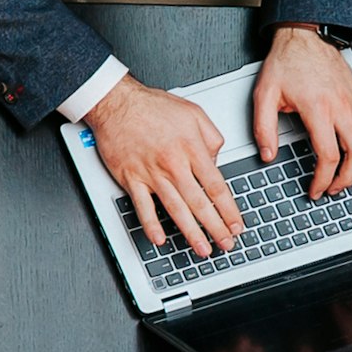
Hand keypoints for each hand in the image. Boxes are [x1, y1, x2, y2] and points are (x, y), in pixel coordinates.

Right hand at [84, 76, 241, 254]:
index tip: (236, 224)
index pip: (216, 186)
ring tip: (202, 248)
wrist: (116, 102)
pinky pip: (142, 206)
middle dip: (216, 227)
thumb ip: (211, 136)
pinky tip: (159, 238)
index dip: (228, 209)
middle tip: (226, 243)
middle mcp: (173, 164)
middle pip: (200, 203)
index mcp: (191, 149)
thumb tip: (216, 159)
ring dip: (190, 232)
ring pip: (175, 208)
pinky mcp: (131, 177)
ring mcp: (151, 173)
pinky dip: (150, 224)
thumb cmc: (151, 106)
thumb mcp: (193, 112)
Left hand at [250, 26, 351, 200]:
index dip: (323, 179)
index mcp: (318, 110)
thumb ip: (264, 128)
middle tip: (334, 189)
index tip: (316, 189)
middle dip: (347, 178)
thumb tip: (268, 155)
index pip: (328, 155)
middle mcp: (342, 107)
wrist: (303, 36)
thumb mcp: (263, 95)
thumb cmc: (285, 63)